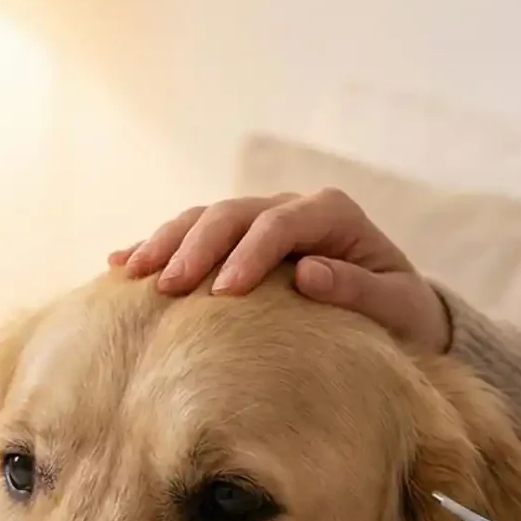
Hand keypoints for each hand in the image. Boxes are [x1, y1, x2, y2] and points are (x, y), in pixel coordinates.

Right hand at [109, 189, 452, 354]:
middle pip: (232, 213)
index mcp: (332, 213)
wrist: (397, 312)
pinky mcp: (237, 242)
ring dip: (165, 243)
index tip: (225, 293)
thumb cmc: (400, 314)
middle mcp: (291, 207)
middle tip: (168, 287)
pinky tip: (119, 264)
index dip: (249, 254)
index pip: (280, 223)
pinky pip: (191, 237)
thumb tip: (309, 273)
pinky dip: (156, 248)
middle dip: (196, 247)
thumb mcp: (396, 306)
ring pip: (203, 218)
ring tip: (133, 274)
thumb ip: (360, 290)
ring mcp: (260, 220)